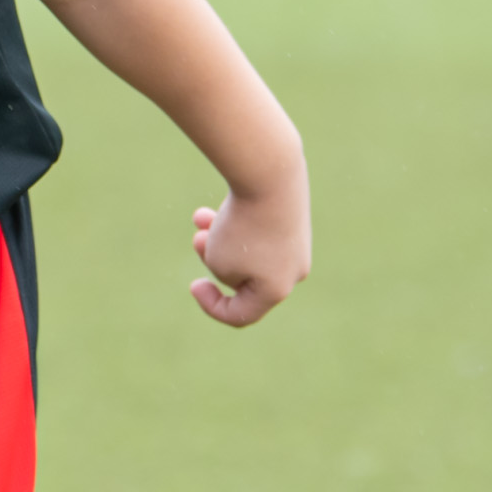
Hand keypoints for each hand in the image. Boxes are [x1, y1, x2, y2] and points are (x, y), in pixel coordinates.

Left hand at [190, 180, 307, 327]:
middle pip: (244, 277)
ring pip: (248, 250)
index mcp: (277, 290)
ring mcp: (297, 243)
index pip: (243, 315)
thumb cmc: (241, 226)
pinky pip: (258, 229)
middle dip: (214, 259)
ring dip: (220, 238)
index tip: (194, 284)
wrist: (270, 177)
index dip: (212, 306)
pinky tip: (209, 209)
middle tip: (196, 240)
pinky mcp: (292, 218)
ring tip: (200, 219)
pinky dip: (234, 222)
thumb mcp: (219, 259)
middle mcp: (294, 269)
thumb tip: (241, 258)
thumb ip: (226, 269)